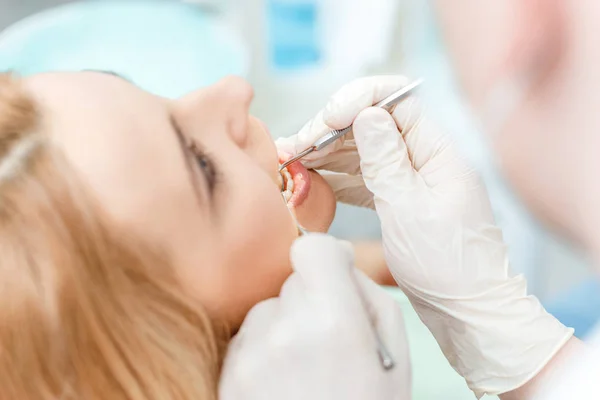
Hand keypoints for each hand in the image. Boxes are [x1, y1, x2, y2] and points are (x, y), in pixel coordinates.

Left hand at [219, 234, 410, 399]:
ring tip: (306, 370)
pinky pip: (248, 336)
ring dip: (286, 325)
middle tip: (330, 343)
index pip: (311, 248)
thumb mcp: (394, 358)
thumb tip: (337, 255)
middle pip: (292, 280)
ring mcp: (250, 355)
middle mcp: (284, 332)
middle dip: (313, 299)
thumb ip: (369, 295)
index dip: (325, 258)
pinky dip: (265, 348)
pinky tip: (284, 382)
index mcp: (334, 323)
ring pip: (268, 307)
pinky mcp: (229, 374)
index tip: (334, 276)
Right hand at [295, 76, 571, 396]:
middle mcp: (424, 160)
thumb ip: (385, 159)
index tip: (328, 118)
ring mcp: (411, 182)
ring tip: (290, 158)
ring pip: (364, 153)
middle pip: (373, 124)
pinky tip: (311, 178)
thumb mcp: (409, 209)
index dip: (359, 98)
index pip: (398, 100)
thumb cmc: (448, 266)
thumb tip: (366, 112)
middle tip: (295, 146)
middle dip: (332, 129)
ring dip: (327, 153)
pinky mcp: (399, 204)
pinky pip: (364, 180)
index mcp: (437, 152)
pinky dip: (337, 178)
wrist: (470, 314)